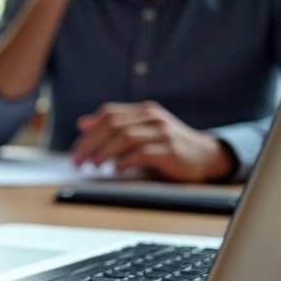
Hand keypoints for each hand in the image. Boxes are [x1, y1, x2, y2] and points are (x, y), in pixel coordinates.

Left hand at [71, 101, 236, 182]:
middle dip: (91, 144)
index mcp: (144, 111)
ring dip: (105, 152)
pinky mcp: (170, 150)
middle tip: (79, 162)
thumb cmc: (167, 145)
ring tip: (94, 165)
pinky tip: (116, 169)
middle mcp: (153, 118)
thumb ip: (114, 127)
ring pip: (125, 137)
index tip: (76, 151)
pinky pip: (143, 153)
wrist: (204, 156)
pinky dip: (125, 161)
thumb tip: (82, 123)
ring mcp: (163, 133)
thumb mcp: (140, 132)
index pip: (109, 114)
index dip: (89, 132)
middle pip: (113, 125)